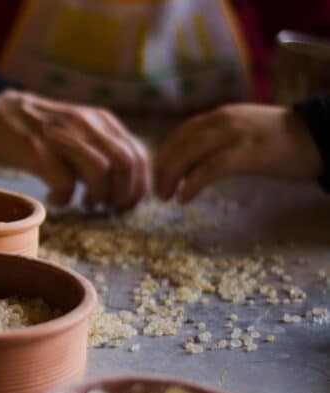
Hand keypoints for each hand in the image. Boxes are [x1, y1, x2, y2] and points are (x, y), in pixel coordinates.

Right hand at [0, 90, 149, 209]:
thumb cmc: (38, 130)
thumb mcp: (77, 130)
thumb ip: (101, 149)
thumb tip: (126, 187)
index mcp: (101, 120)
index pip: (138, 154)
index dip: (139, 186)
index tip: (127, 204)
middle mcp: (86, 124)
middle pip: (125, 164)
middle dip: (123, 195)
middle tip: (108, 208)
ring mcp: (61, 136)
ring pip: (101, 172)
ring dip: (97, 197)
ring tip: (85, 203)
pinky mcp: (37, 150)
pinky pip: (64, 182)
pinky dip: (64, 198)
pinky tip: (56, 199)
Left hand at [155, 104, 322, 202]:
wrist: (320, 135)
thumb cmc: (281, 140)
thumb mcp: (243, 132)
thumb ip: (218, 141)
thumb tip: (190, 163)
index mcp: (221, 116)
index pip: (180, 133)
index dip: (164, 155)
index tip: (158, 174)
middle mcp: (224, 121)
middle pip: (180, 144)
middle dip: (163, 169)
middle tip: (158, 192)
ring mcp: (236, 136)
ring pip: (189, 154)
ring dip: (171, 177)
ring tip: (166, 197)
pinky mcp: (248, 154)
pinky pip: (211, 169)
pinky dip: (192, 184)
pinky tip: (184, 198)